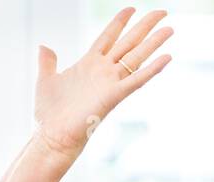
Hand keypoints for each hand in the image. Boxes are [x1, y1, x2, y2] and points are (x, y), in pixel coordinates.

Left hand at [32, 7, 172, 161]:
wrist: (53, 136)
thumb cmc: (48, 114)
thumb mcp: (46, 81)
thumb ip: (47, 62)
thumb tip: (43, 45)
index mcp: (87, 64)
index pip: (107, 37)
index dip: (119, 22)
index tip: (131, 8)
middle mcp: (102, 70)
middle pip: (128, 42)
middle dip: (145, 26)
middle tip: (162, 11)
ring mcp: (109, 82)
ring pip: (136, 57)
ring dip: (154, 43)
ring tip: (169, 28)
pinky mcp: (113, 96)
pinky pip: (136, 80)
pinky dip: (152, 69)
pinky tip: (167, 57)